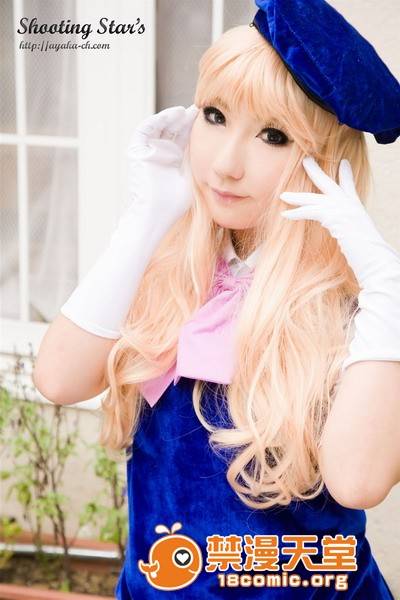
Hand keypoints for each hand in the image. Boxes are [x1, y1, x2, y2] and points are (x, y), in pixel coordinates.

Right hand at [125, 104, 198, 237]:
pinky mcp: (137, 152)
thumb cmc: (175, 204)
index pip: (183, 137)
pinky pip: (144, 130)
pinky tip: (171, 116)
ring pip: (159, 127)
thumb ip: (200, 163)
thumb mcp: (193, 178)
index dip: (193, 126)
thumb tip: (219, 152)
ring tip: (185, 112)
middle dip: (184, 119)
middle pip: (172, 129)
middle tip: (198, 109)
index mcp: (173, 160)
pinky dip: (156, 120)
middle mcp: (160, 154)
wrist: (157, 213)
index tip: (209, 117)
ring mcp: (148, 152)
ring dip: (171, 117)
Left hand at [279, 156, 399, 288]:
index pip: (349, 186)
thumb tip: (348, 235)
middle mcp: (350, 205)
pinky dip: (297, 213)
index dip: (345, 174)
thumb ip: (353, 232)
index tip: (343, 163)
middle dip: (315, 171)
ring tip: (282, 196)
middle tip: (306, 160)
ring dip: (297, 197)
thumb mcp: (361, 238)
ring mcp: (342, 209)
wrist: (374, 257)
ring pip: (314, 198)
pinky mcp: (334, 216)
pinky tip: (285, 215)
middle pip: (329, 183)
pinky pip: (311, 211)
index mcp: (356, 207)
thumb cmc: (369, 253)